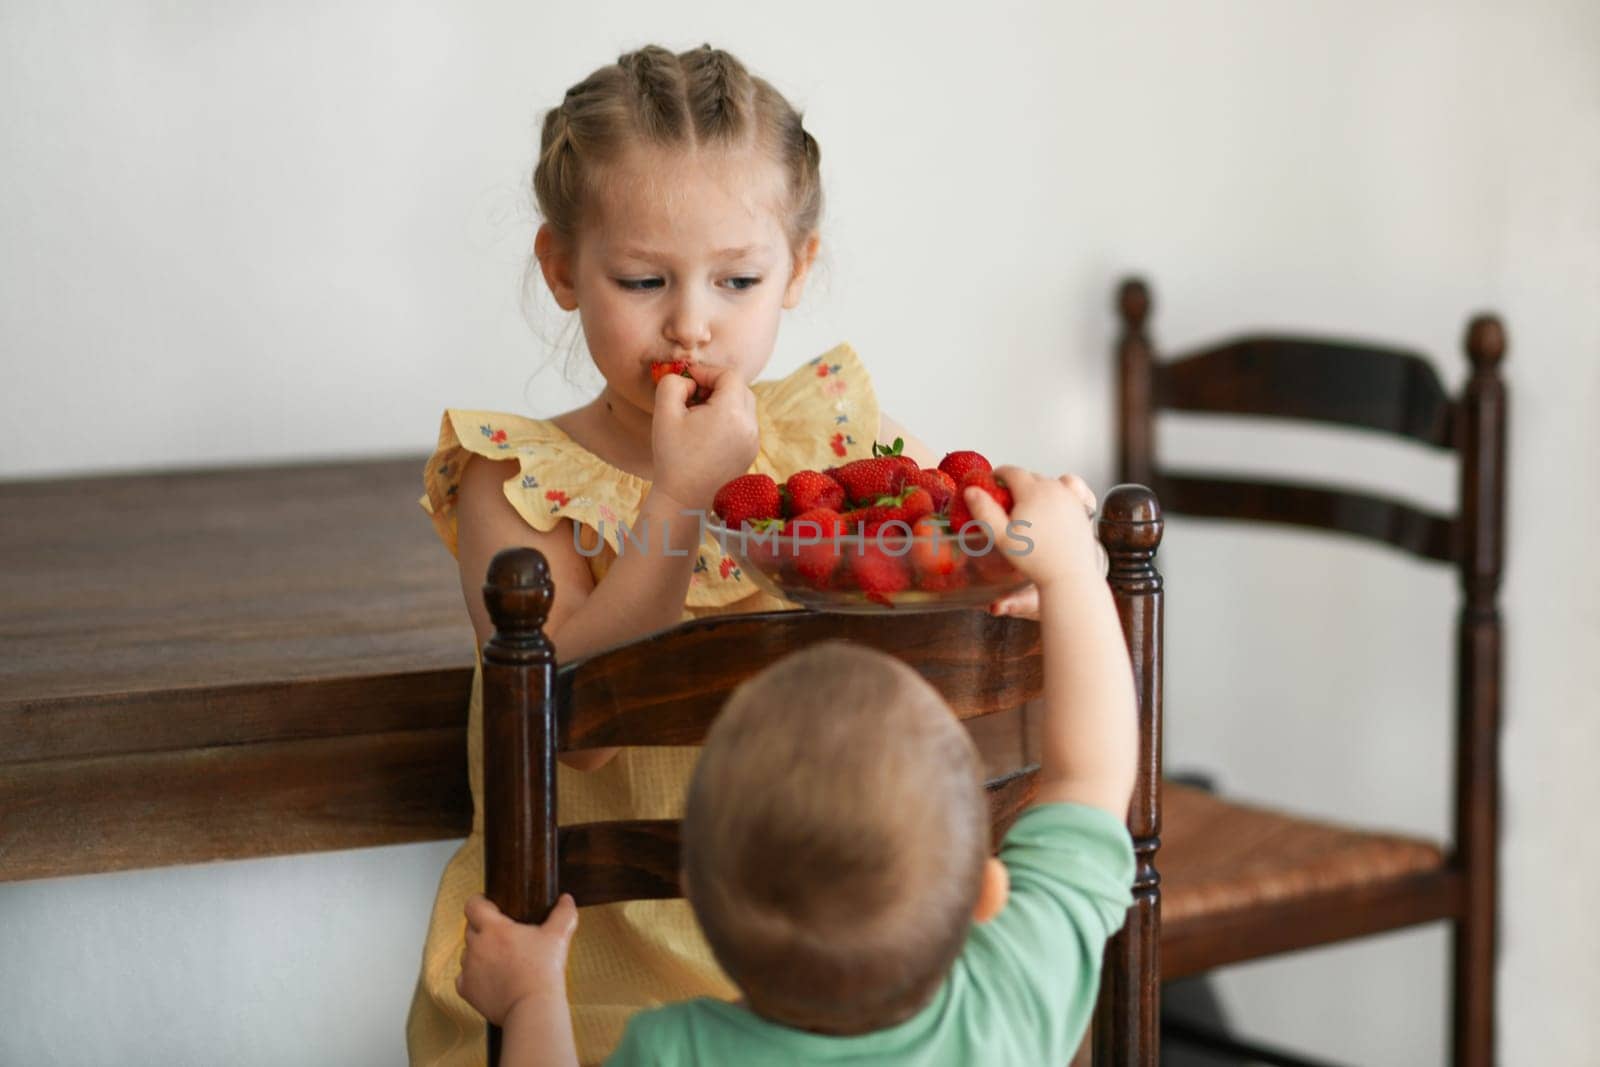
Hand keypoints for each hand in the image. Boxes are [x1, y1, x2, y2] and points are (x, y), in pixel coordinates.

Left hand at [456, 893, 578, 1025]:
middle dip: (484, 929)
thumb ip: (563, 913)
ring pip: (467, 953)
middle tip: (504, 936)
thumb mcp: (558, 936)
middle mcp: (476, 946)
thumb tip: (566, 900)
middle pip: (471, 928)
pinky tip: (491, 979)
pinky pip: (463, 977)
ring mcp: (469, 968)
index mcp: (494, 928)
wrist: (532, 1007)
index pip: (473, 905)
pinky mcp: (467, 990)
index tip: (490, 905)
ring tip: (500, 960)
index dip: (480, 902)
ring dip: (479, 953)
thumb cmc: (542, 972)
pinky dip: (474, 977)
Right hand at [650, 364, 759, 510]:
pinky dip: (729, 419)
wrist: (684, 500)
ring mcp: (753, 440)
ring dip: (723, 402)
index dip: (707, 372)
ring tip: (697, 417)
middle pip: (739, 388)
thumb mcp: (664, 412)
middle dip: (716, 386)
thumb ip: (672, 384)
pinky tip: (706, 434)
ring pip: (743, 405)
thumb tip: (689, 380)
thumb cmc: (673, 457)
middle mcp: (749, 425)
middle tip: (692, 398)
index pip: (729, 375)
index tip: (688, 381)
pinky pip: (744, 424)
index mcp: (732, 412)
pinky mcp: (750, 452)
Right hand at [965, 470, 1101, 596]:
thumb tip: (971, 491)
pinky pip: (1069, 486)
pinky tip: (1053, 501)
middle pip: (1029, 475)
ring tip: (1028, 507)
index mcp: (1033, 491)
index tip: (992, 483)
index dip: (998, 475)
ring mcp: (1070, 496)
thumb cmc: (1035, 559)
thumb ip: (984, 511)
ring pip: (1048, 481)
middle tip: (1007, 502)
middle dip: (1016, 484)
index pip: (1011, 471)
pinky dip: (1060, 488)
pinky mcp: (1081, 505)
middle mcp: (1054, 488)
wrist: (1069, 574)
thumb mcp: (1001, 537)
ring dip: (1036, 488)